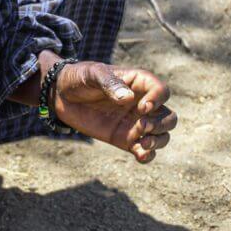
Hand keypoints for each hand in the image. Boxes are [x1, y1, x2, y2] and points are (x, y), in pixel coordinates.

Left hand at [54, 61, 176, 162]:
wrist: (61, 95)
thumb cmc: (79, 78)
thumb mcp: (92, 74)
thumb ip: (109, 84)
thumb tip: (128, 98)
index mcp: (138, 83)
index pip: (162, 90)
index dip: (158, 100)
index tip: (142, 108)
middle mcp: (141, 103)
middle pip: (169, 116)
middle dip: (161, 124)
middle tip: (141, 126)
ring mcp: (135, 122)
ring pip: (162, 135)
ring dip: (158, 141)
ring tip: (142, 143)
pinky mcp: (125, 139)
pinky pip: (145, 150)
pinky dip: (148, 156)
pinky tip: (139, 156)